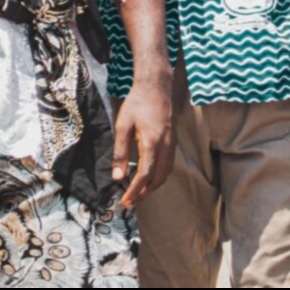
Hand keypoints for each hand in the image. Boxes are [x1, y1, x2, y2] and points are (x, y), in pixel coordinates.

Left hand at [112, 73, 174, 207]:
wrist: (156, 87)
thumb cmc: (137, 103)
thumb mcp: (123, 125)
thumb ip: (120, 152)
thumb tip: (117, 177)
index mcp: (152, 143)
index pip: (144, 175)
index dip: (135, 191)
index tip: (125, 201)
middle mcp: (166, 147)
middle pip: (157, 179)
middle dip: (144, 193)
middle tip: (130, 202)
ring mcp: (172, 145)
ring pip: (165, 175)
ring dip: (152, 187)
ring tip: (139, 195)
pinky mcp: (173, 142)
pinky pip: (168, 166)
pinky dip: (159, 177)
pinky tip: (150, 179)